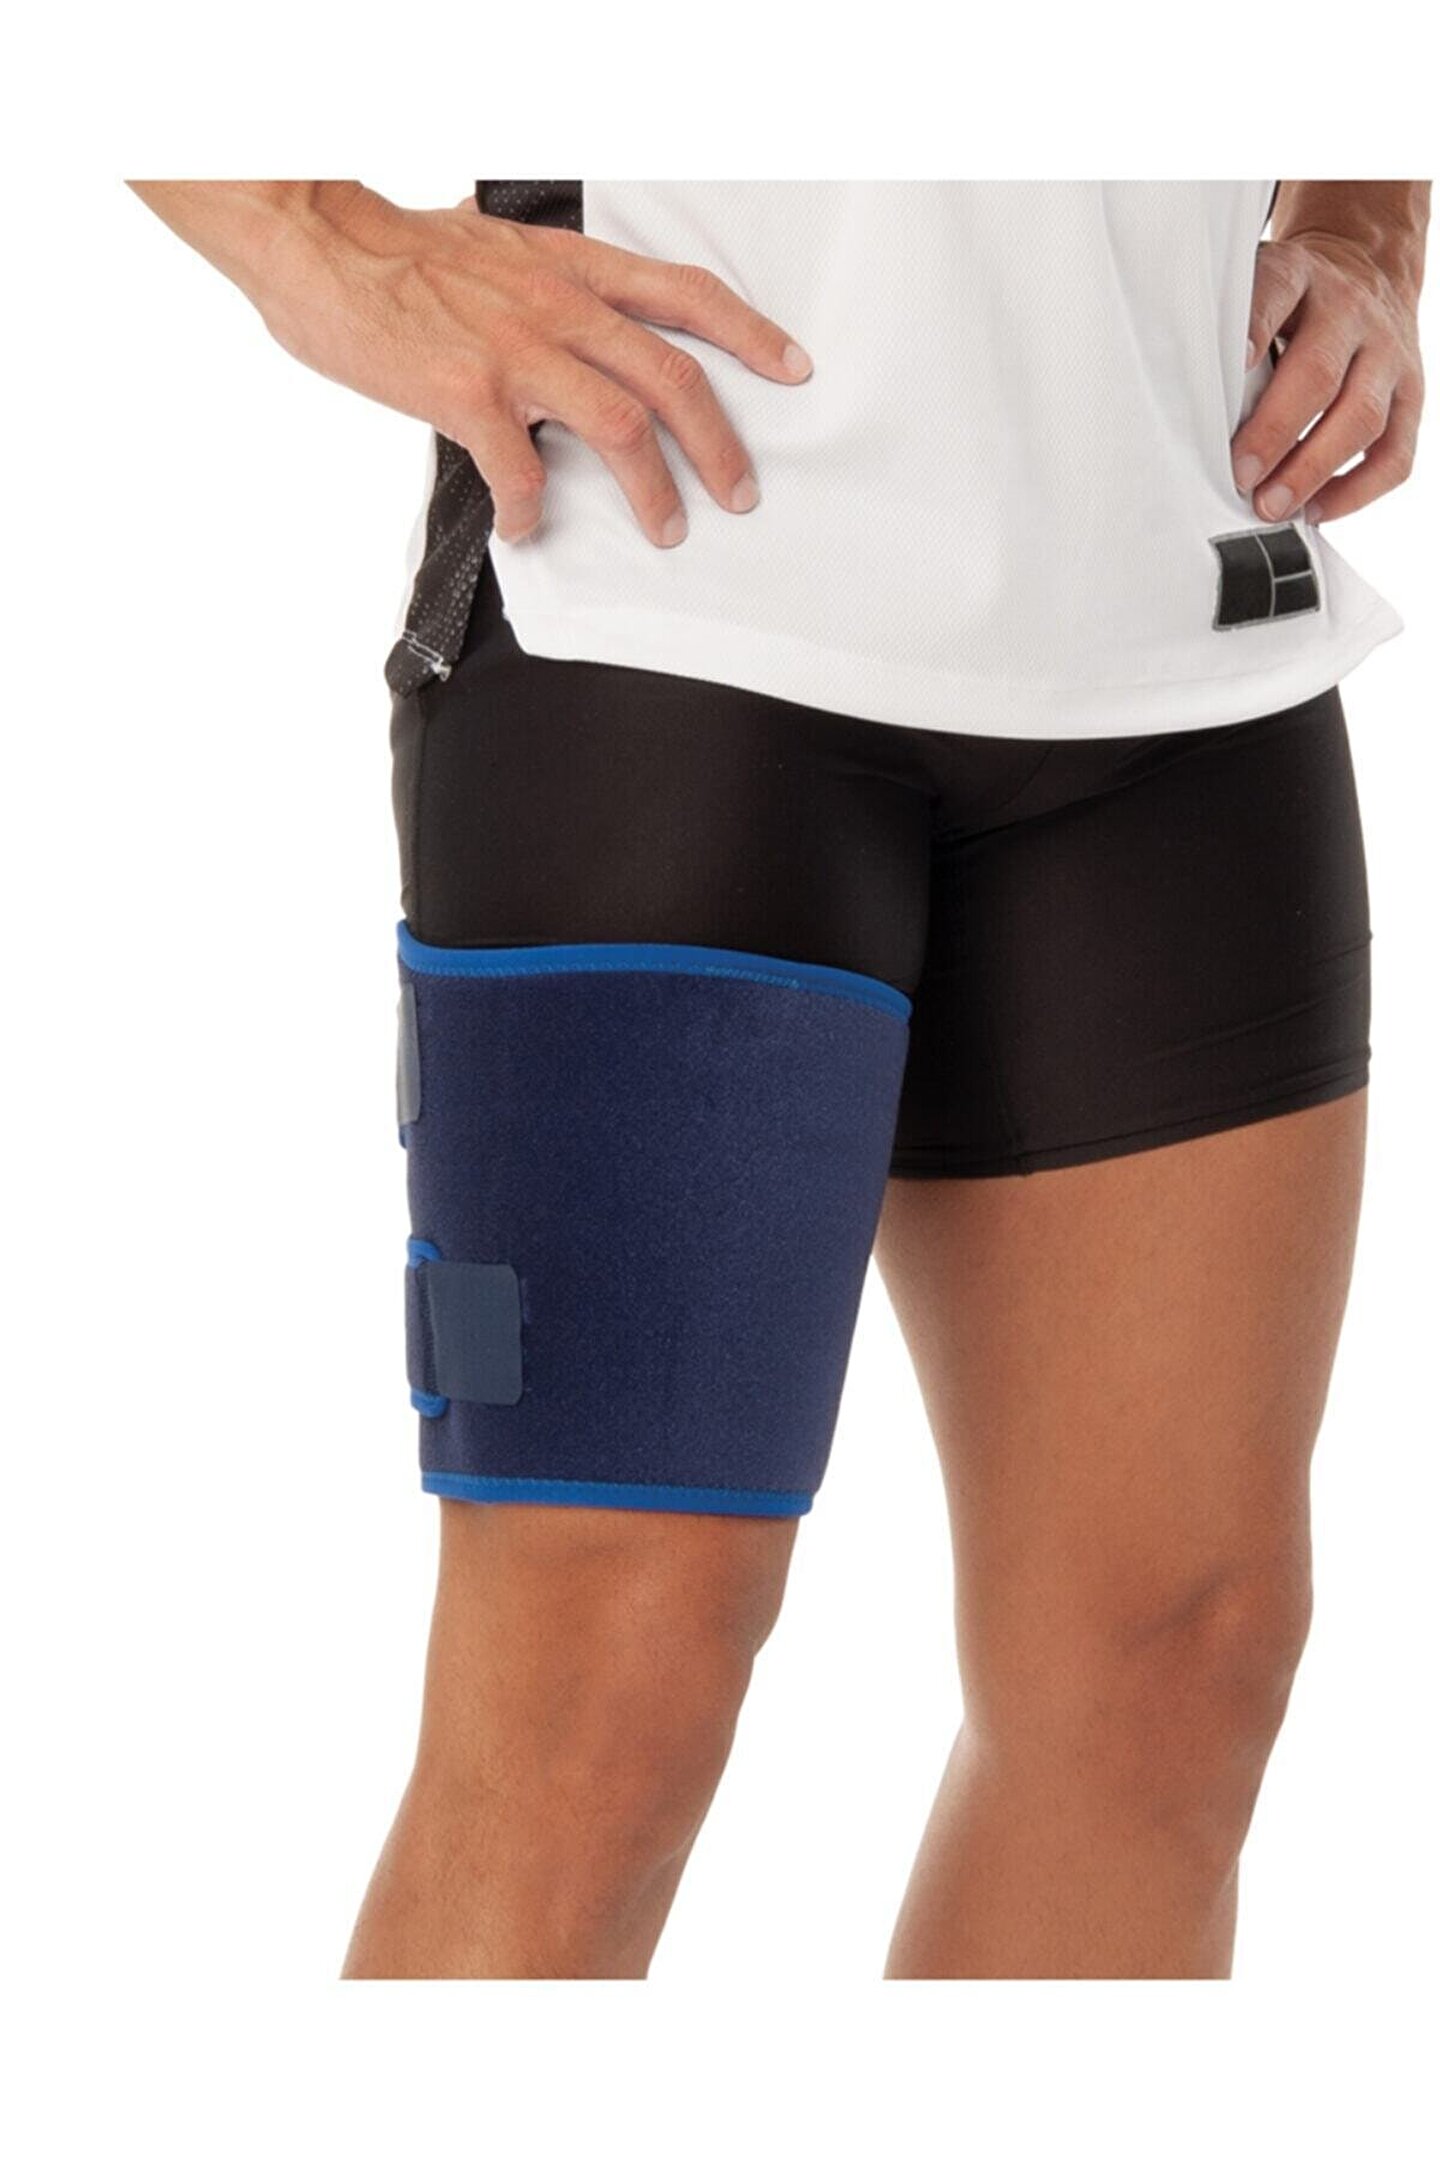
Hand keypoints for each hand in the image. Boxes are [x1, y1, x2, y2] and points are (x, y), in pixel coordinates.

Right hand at [228, 184, 813, 547]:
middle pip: (673, 376)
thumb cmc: (400, 254)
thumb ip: (550, 291)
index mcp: (571, 269)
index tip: (791, 368)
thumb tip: (578, 336)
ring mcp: (516, 350)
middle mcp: (558, 306)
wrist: (320, 243)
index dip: (748, 333)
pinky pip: (522, 472)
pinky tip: (526, 528)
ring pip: (622, 426)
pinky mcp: (467, 393)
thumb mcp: (499, 253)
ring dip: (653, 490)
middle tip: (739, 492)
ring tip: (666, 530)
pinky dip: (532, 512)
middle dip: (720, 444)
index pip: (686, 295)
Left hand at [1231, 226, 1424, 525]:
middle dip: (1276, 432)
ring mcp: (1388, 354)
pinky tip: (1317, 510)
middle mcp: (1350, 312)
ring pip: (1361, 417)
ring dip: (1312, 470)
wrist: (1371, 270)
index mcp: (1301, 277)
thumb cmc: (1294, 301)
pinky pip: (1394, 454)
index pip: (1277, 292)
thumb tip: (1188, 402)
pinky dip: (1356, 491)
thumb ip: (1229, 331)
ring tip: (1271, 506)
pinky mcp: (1411, 395)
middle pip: (1319, 374)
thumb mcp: (1259, 289)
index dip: (1254, 329)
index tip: (1232, 364)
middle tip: (1241, 477)